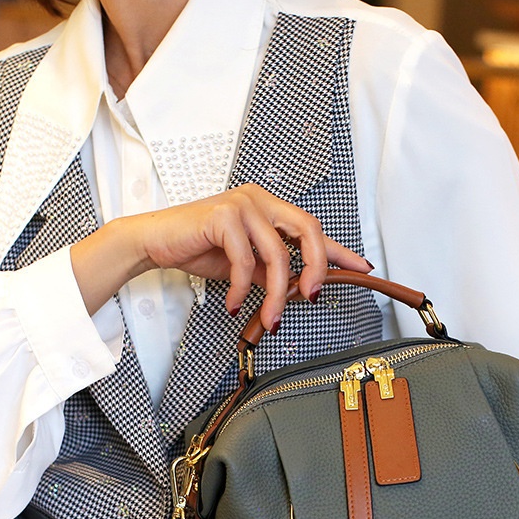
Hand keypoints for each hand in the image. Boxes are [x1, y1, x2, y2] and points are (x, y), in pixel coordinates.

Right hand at [72, 182, 371, 327]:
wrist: (154, 243)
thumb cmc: (197, 248)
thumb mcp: (244, 264)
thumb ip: (272, 270)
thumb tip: (300, 288)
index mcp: (268, 208)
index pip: (313, 229)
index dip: (340, 251)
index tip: (363, 268)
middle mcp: (260, 199)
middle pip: (308, 231)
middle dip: (317, 269)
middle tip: (312, 298)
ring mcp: (243, 204)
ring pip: (278, 254)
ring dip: (275, 294)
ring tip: (268, 318)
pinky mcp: (223, 215)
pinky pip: (246, 261)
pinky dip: (241, 289)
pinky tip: (232, 303)